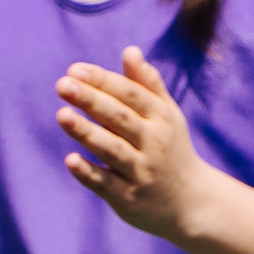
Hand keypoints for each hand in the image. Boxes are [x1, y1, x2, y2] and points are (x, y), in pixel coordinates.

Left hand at [57, 46, 218, 239]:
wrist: (191, 202)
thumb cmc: (170, 148)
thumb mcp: (166, 115)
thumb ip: (146, 84)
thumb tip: (130, 50)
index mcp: (161, 118)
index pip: (130, 95)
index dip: (103, 81)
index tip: (75, 70)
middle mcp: (153, 144)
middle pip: (119, 118)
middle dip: (91, 100)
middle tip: (62, 85)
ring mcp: (141, 172)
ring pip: (112, 149)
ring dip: (87, 132)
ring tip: (62, 115)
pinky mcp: (128, 198)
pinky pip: (105, 184)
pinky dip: (88, 173)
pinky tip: (70, 160)